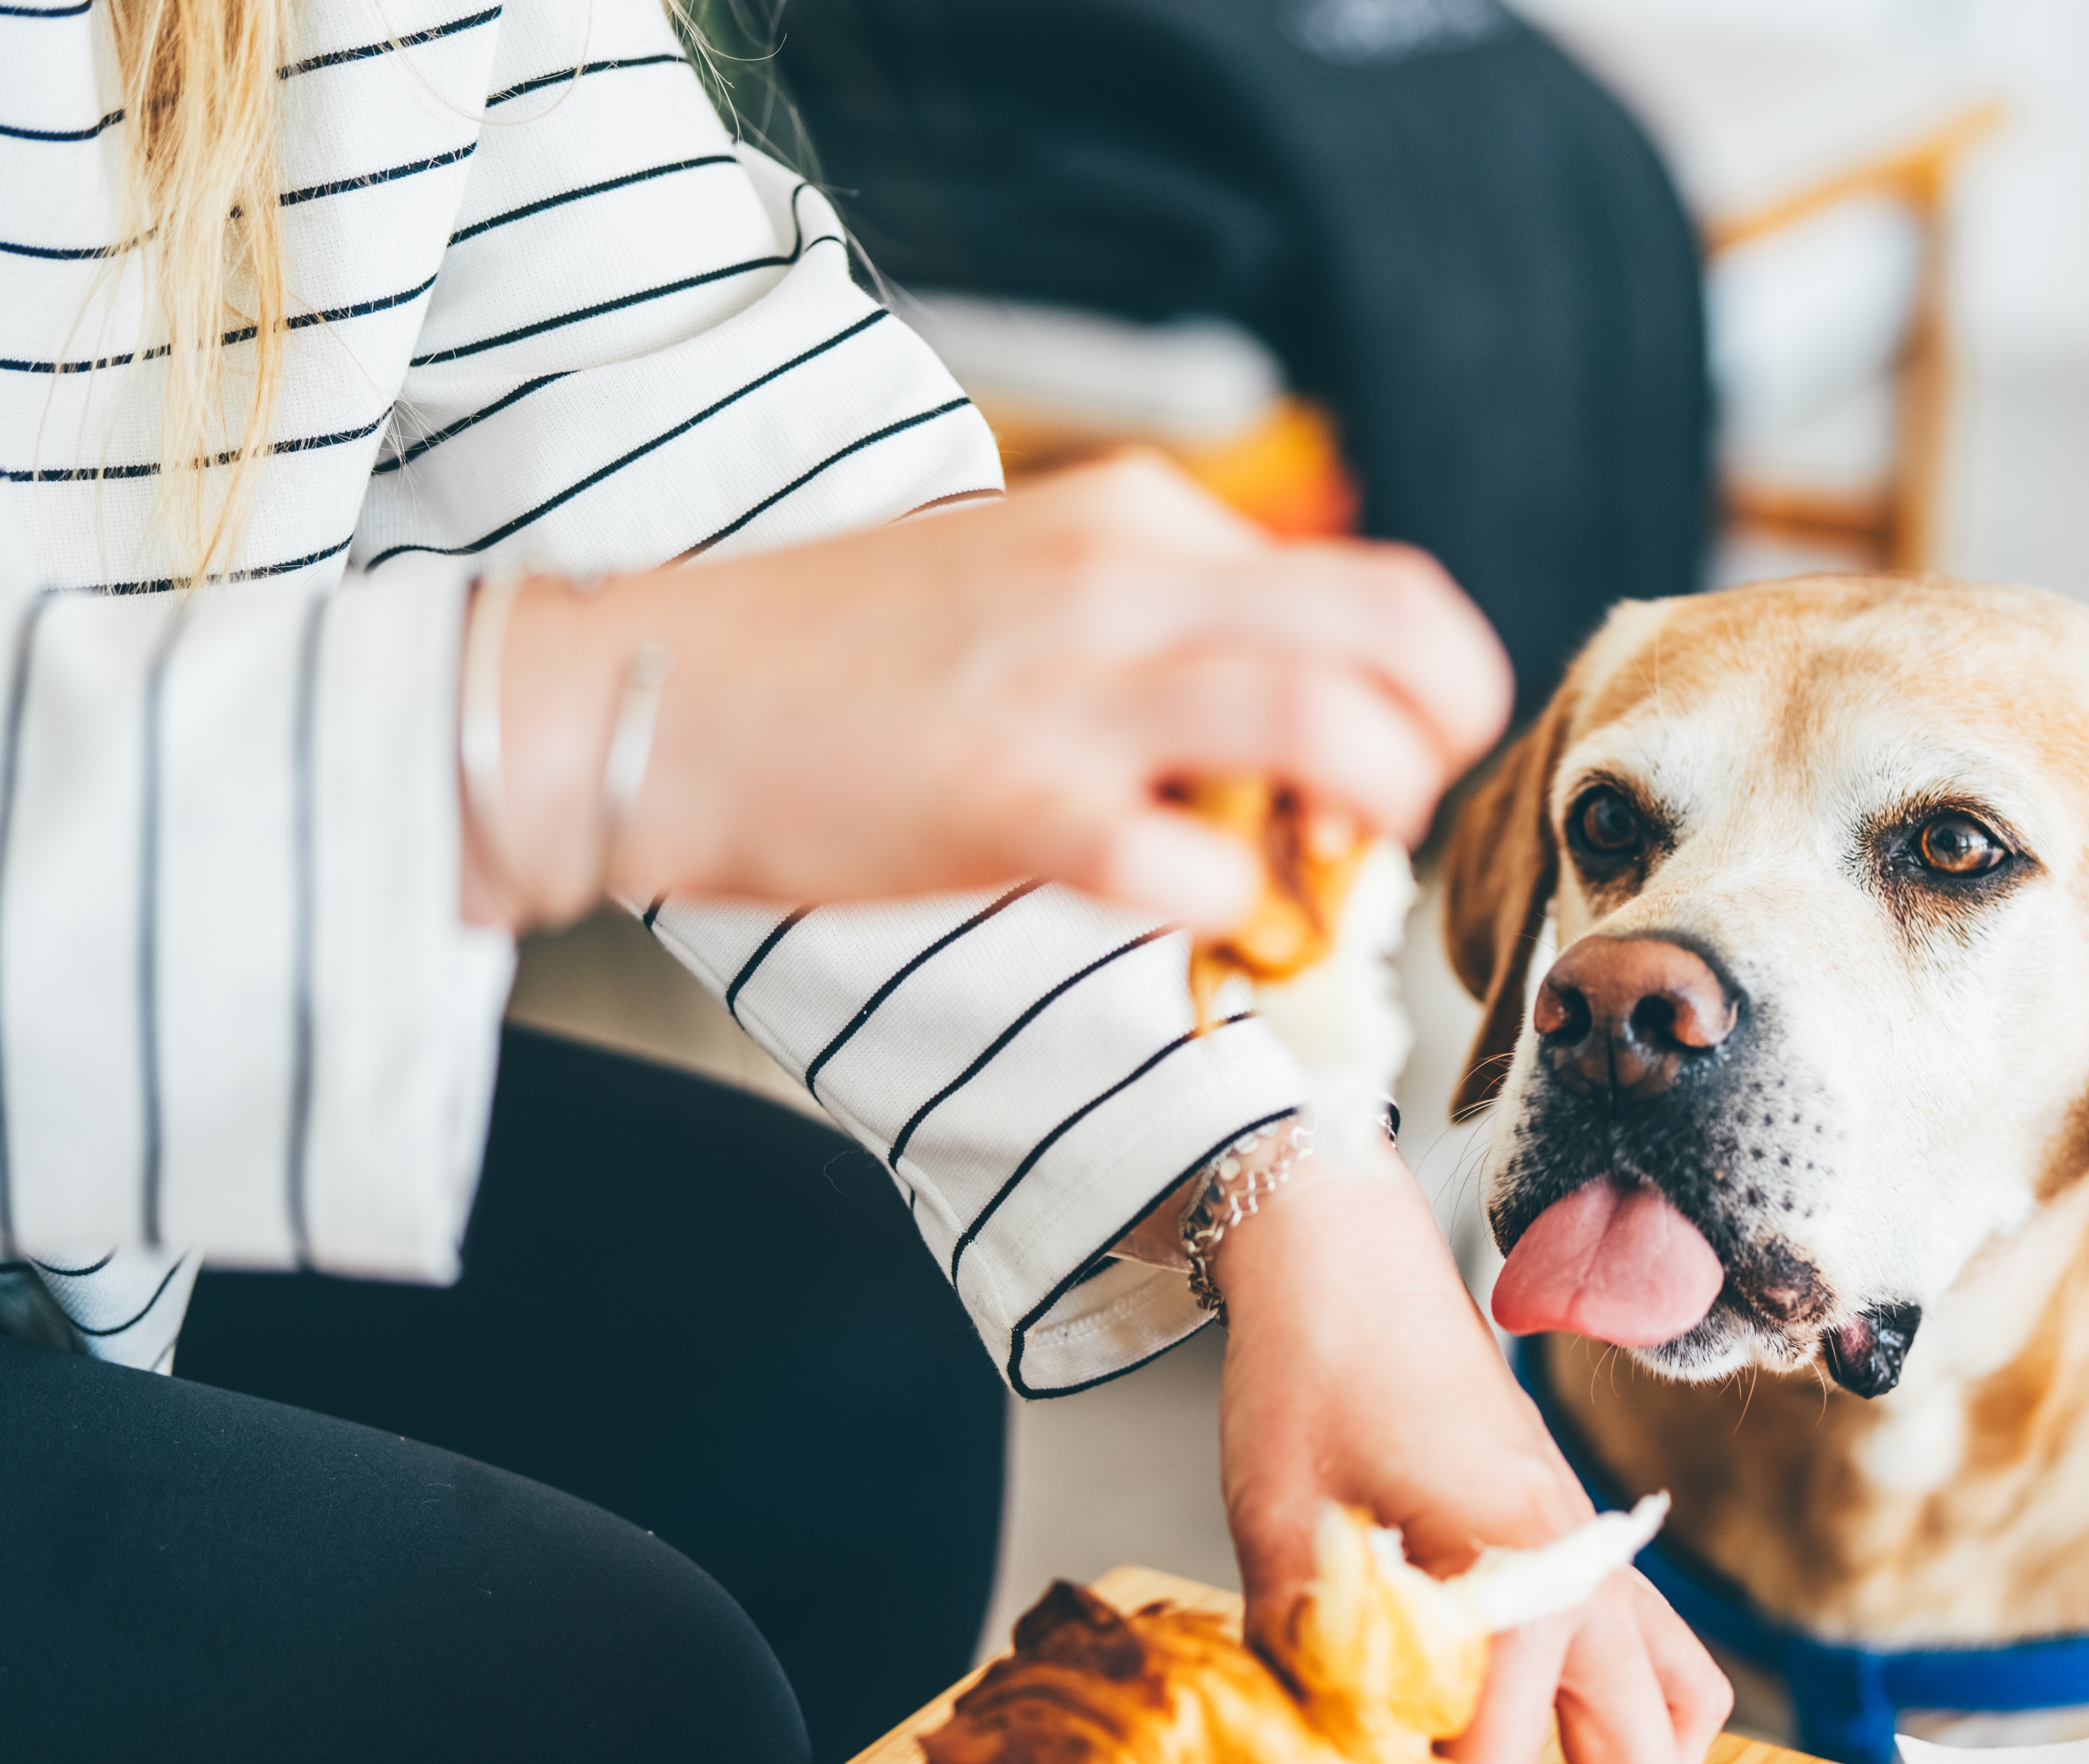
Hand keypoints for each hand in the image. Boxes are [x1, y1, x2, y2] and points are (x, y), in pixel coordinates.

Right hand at [471, 455, 1510, 928]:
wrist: (645, 696)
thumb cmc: (830, 663)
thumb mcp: (1026, 584)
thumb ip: (1158, 622)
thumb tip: (1287, 709)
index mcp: (1138, 518)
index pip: (1374, 585)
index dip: (1422, 691)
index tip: (1383, 763)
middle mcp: (1127, 579)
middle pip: (1398, 634)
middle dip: (1443, 741)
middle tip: (1389, 818)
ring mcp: (1075, 690)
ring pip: (1334, 729)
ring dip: (1371, 816)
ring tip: (1321, 868)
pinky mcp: (1020, 803)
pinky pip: (1206, 867)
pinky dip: (1243, 912)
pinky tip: (1202, 920)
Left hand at [1208, 1135, 1731, 1763]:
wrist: (1346, 1265)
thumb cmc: (1314, 1372)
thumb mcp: (1283, 1532)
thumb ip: (1314, 1668)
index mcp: (1521, 1570)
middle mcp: (1589, 1576)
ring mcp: (1598, 1564)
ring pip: (1678, 1728)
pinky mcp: (1583, 1555)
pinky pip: (1653, 1672)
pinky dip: (1615, 1738)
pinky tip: (1525, 1752)